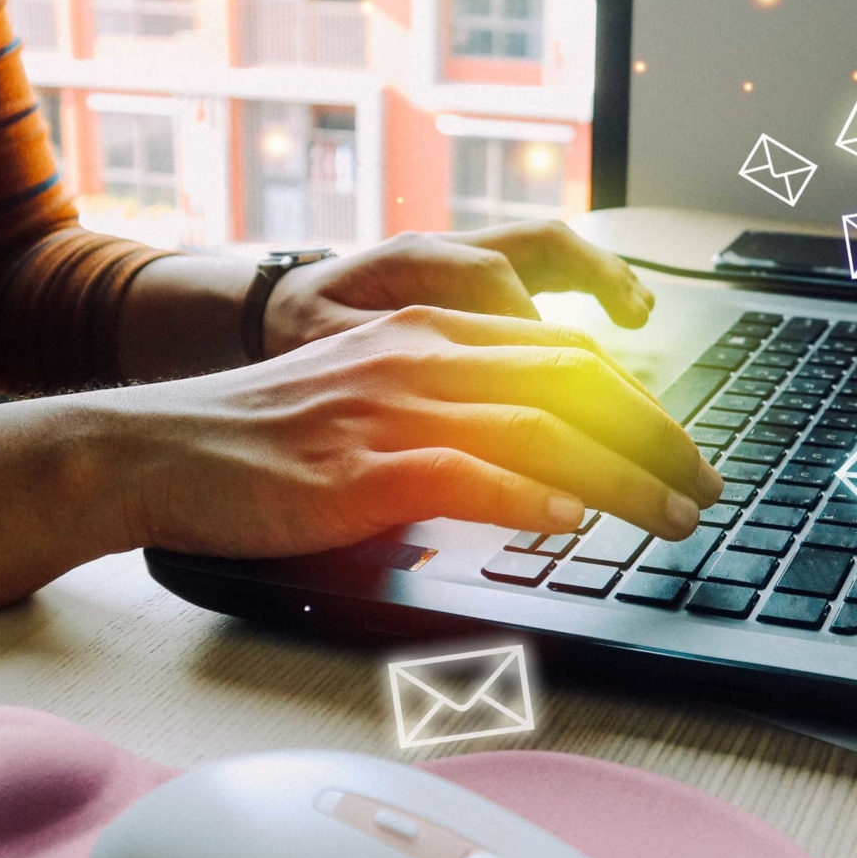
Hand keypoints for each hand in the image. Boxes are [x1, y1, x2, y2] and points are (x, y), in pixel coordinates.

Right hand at [90, 306, 723, 557]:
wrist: (150, 450)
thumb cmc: (251, 443)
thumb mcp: (359, 406)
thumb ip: (440, 422)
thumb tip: (523, 471)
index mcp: (424, 334)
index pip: (560, 353)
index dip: (637, 399)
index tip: (682, 444)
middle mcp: (418, 357)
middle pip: (571, 383)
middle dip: (654, 435)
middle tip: (707, 484)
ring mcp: (389, 410)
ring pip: (537, 429)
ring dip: (619, 476)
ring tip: (672, 515)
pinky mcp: (359, 467)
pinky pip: (463, 474)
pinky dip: (525, 497)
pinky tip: (567, 523)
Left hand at [261, 220, 656, 357]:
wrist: (271, 306)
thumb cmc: (298, 335)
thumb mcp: (323, 350)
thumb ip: (375, 363)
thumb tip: (426, 397)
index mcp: (406, 262)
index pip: (487, 278)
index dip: (529, 325)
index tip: (560, 381)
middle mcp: (445, 247)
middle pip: (538, 250)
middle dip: (596, 285)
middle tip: (640, 330)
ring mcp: (465, 253)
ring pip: (551, 249)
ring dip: (605, 278)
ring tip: (644, 315)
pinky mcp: (477, 271)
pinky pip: (546, 265)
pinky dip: (590, 286)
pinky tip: (628, 318)